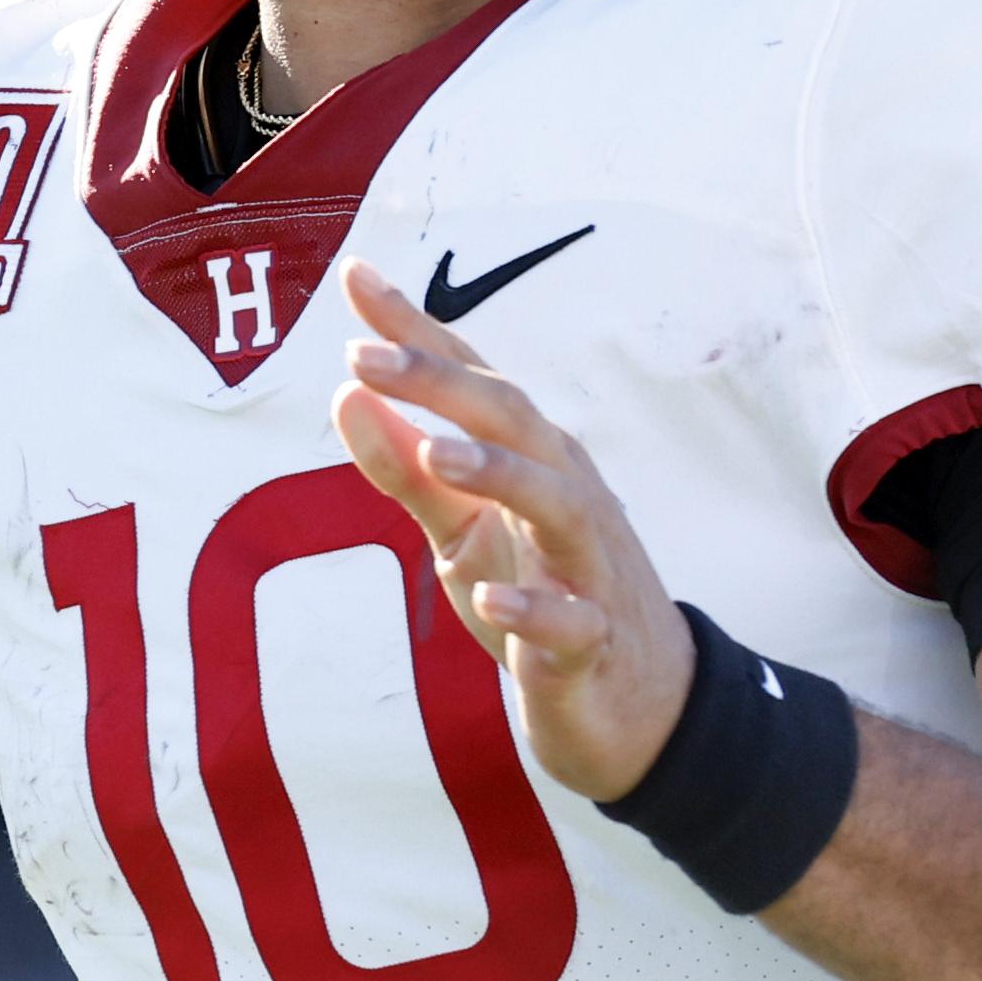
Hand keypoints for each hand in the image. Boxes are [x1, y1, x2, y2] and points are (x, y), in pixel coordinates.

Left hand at [330, 256, 692, 800]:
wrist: (637, 704)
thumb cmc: (540, 591)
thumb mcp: (461, 528)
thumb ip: (404, 467)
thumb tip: (344, 394)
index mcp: (531, 460)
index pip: (472, 380)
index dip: (416, 331)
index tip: (354, 277)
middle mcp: (566, 496)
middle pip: (515, 423)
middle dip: (443, 385)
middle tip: (364, 358)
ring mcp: (586, 569)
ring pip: (558, 506)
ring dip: (501, 475)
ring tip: (437, 454)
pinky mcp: (593, 645)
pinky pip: (571, 624)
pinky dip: (534, 613)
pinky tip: (493, 604)